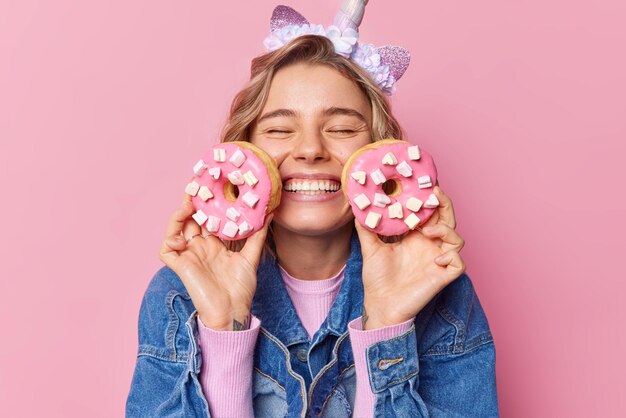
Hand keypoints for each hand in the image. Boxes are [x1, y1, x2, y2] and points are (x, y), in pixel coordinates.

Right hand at [159, 194, 270, 329]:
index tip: (211, 186)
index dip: (206, 203)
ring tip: (187, 204)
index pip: (207, 218)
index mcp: (214, 244)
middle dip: (191, 202)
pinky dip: (170, 240)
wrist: (232, 310)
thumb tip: (269, 214)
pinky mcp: (180, 266)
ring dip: (178, 216)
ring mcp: (189, 255)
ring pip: (175, 230)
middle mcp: (200, 247)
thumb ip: (257, 235)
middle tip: (197, 185)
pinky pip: (167, 250)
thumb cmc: (241, 288)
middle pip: (190, 219)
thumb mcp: (251, 257)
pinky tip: (180, 236)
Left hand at [355, 186, 465, 329]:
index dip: (430, 198)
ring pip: (457, 239)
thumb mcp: (370, 248)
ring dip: (446, 230)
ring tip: (427, 231)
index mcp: (415, 237)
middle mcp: (429, 245)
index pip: (429, 213)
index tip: (425, 183)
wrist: (380, 305)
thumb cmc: (377, 279)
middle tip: (435, 192)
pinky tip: (436, 258)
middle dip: (444, 204)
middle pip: (447, 219)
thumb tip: (358, 207)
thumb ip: (366, 228)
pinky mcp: (443, 276)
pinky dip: (451, 256)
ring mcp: (438, 260)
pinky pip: (459, 263)